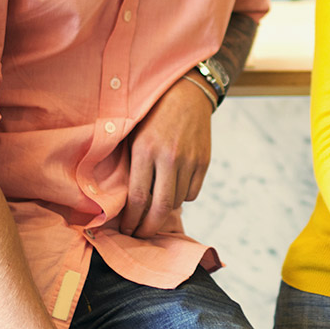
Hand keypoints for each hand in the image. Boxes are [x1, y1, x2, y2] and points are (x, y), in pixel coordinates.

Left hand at [117, 77, 213, 237]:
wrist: (186, 92)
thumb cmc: (151, 114)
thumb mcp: (133, 134)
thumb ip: (131, 164)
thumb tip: (125, 201)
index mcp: (146, 150)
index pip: (138, 197)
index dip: (132, 219)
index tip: (127, 229)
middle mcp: (169, 157)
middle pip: (161, 207)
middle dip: (149, 227)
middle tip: (141, 236)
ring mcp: (190, 160)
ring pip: (178, 201)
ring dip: (165, 210)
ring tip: (154, 210)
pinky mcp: (204, 161)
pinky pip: (193, 192)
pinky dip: (182, 196)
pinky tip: (173, 188)